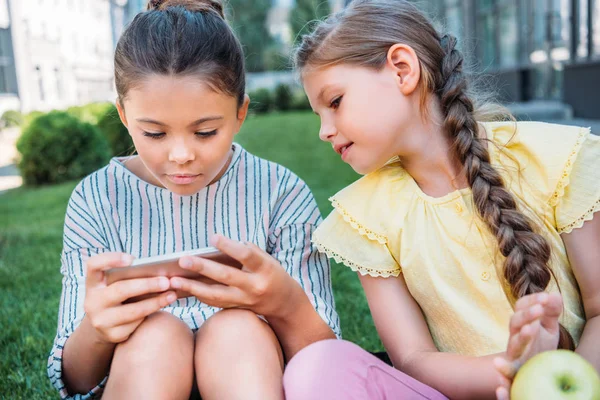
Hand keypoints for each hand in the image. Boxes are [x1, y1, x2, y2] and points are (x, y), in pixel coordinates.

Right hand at [84, 252, 176, 343]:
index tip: (132, 259)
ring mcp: (100, 320)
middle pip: (121, 290)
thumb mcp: (115, 283)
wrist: (104, 323)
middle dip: (147, 285)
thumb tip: (160, 271)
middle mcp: (92, 301)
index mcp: (93, 282)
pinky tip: (162, 306)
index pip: (94, 265)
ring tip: (172, 295)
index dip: (111, 259)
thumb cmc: (117, 294)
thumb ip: (129, 275)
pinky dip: (151, 314)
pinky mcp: (112, 335)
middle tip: (166, 281)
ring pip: (133, 311)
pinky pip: (136, 323)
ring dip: (156, 302)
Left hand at [170, 234, 302, 318]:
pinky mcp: (237, 309)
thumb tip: (222, 246)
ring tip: (174, 281)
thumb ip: (248, 252)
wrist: (284, 302)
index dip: (229, 246)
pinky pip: (215, 302)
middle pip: (226, 276)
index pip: (245, 255)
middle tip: (183, 260)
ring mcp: (245, 301)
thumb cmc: (272, 274)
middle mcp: (254, 286)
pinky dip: (198, 295)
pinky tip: (184, 289)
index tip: (212, 237)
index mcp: (264, 269)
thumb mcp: (267, 259)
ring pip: (216, 295)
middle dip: (203, 268)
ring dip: (192, 287)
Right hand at [493, 292, 562, 399]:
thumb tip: (555, 294)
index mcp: (523, 321)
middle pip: (516, 321)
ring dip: (521, 335)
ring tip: (531, 329)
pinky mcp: (516, 370)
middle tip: (540, 309)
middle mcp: (516, 334)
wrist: (536, 369)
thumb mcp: (549, 326)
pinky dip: (503, 368)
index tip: (546, 297)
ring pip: (514, 342)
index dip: (532, 300)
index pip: (522, 306)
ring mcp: (515, 351)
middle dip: (527, 314)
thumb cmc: (541, 345)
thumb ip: (552, 311)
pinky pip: (508, 369)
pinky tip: (500, 364)